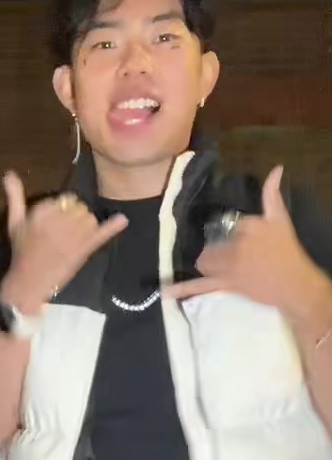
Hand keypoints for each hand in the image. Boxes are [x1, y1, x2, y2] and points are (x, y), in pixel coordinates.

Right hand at [0, 171, 127, 312]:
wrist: (30, 280)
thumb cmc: (21, 250)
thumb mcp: (14, 221)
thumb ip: (14, 196)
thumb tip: (9, 173)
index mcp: (44, 210)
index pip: (66, 198)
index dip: (63, 208)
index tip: (55, 221)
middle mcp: (61, 218)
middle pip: (81, 207)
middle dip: (75, 217)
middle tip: (64, 233)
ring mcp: (75, 234)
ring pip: (91, 218)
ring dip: (86, 226)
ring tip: (73, 239)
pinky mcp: (85, 248)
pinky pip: (102, 233)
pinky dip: (113, 226)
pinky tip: (122, 219)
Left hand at [164, 166, 330, 320]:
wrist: (294, 284)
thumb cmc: (287, 250)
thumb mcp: (280, 218)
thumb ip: (272, 194)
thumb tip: (276, 168)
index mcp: (246, 226)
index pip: (227, 223)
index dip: (234, 230)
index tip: (243, 237)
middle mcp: (234, 245)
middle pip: (211, 243)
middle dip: (217, 247)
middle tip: (230, 253)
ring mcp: (228, 266)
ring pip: (204, 261)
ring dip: (207, 262)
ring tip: (218, 264)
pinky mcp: (226, 284)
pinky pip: (201, 285)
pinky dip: (182, 289)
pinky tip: (165, 292)